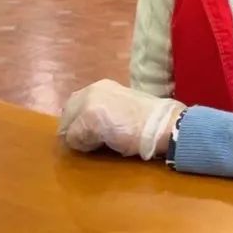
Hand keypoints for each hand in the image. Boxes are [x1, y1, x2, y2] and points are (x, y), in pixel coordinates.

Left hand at [58, 79, 185, 159]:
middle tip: (87, 143)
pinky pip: (74, 138)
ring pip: (70, 126)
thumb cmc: (151, 120)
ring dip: (81, 138)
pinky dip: (85, 145)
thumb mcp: (124, 109)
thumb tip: (89, 129)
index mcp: (103, 87)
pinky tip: (103, 145)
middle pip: (68, 113)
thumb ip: (107, 112)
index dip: (78, 121)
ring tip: (99, 144)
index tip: (87, 135)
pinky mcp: (90, 118)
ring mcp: (90, 103)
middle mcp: (93, 90)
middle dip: (74, 129)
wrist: (164, 125)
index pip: (76, 104)